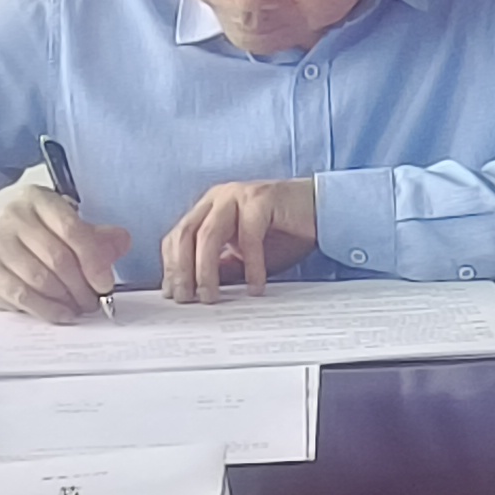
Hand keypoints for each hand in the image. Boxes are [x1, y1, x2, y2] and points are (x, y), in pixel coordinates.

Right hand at [0, 183, 130, 320]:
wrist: (0, 256)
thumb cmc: (41, 240)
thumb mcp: (69, 230)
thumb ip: (98, 237)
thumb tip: (121, 242)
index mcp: (38, 199)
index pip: (71, 228)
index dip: (93, 259)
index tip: (105, 283)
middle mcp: (14, 216)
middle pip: (57, 256)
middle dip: (82, 285)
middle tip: (95, 300)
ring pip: (41, 278)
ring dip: (67, 299)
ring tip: (80, 307)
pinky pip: (23, 295)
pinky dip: (48, 309)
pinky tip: (63, 314)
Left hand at [162, 176, 318, 301]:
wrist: (323, 213)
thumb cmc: (285, 234)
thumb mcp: (244, 257)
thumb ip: (221, 267)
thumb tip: (194, 290)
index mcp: (209, 208)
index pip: (178, 236)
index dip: (171, 266)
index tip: (173, 294)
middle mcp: (219, 198)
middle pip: (186, 234)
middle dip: (182, 271)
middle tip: (188, 299)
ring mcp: (238, 195)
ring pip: (208, 235)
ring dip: (206, 270)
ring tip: (212, 296)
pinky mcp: (261, 199)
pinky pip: (248, 237)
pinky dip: (250, 265)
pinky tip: (255, 286)